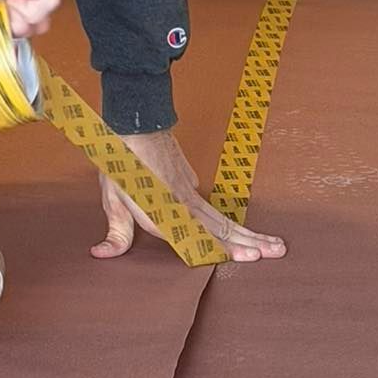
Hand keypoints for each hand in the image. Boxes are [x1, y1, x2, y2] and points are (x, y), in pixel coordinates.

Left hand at [93, 130, 286, 264]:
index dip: (226, 251)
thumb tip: (101, 254)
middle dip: (250, 242)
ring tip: (271, 242)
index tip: (252, 257)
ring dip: (246, 232)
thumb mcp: (112, 196)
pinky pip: (208, 206)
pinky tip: (238, 231)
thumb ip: (116, 230)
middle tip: (276, 251)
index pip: (201, 240)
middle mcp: (183, 204)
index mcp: (165, 213)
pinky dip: (226, 221)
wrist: (136, 119)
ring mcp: (189, 190)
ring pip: (221, 218)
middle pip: (221, 229)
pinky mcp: (188, 180)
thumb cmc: (121, 159)